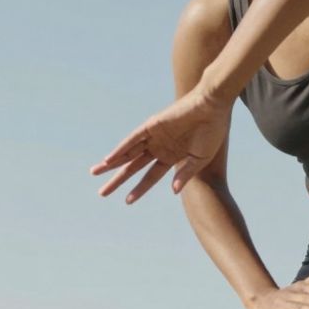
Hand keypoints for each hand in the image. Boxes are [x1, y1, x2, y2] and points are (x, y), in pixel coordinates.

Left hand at [90, 83, 231, 202]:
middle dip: (117, 180)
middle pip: (133, 167)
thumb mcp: (200, 159)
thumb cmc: (211, 131)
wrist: (212, 107)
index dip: (139, 189)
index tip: (128, 201)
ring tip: (95, 172)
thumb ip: (185, 174)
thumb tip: (173, 191)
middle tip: (102, 193)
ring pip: (128, 153)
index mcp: (171, 157)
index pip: (150, 176)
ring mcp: (153, 136)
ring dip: (111, 163)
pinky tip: (110, 159)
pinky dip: (121, 149)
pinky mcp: (151, 125)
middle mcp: (159, 147)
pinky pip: (133, 139)